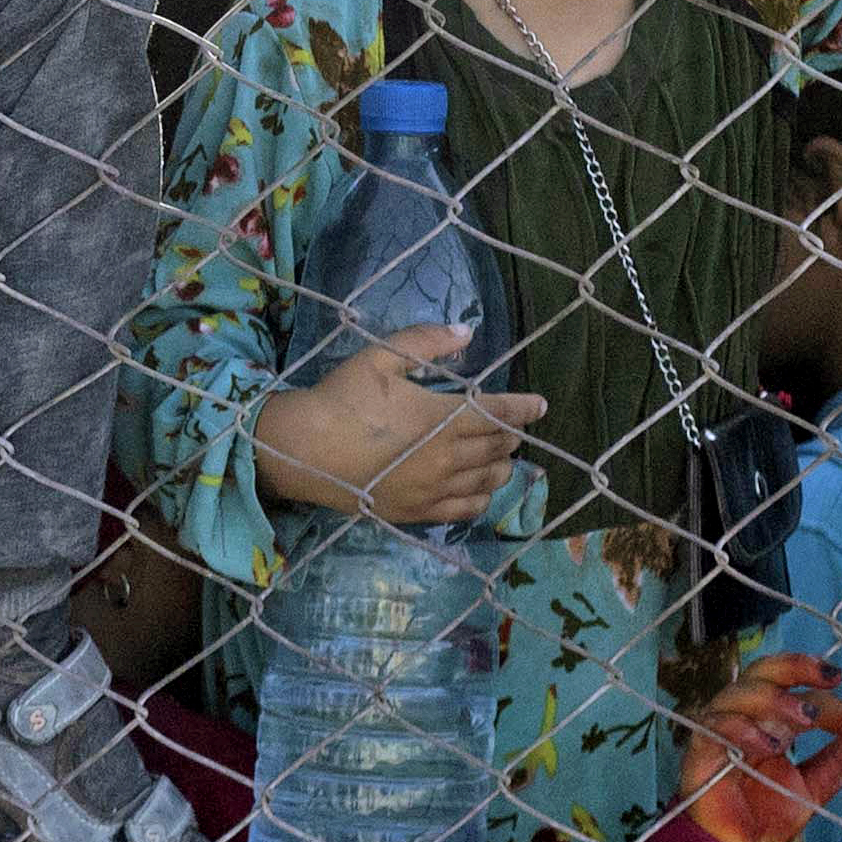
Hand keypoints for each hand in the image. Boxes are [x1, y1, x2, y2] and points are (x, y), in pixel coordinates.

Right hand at [251, 327, 547, 524]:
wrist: (302, 450)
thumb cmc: (340, 399)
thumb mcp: (378, 358)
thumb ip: (424, 341)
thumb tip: (467, 331)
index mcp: (442, 417)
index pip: (499, 413)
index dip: (524, 408)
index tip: (539, 404)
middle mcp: (448, 456)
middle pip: (498, 446)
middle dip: (510, 434)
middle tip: (509, 428)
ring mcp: (435, 487)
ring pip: (489, 478)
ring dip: (501, 464)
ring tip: (499, 457)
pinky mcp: (419, 510)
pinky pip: (467, 508)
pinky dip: (482, 496)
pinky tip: (479, 488)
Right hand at [681, 650, 841, 841]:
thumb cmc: (768, 813)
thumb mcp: (816, 785)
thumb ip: (841, 760)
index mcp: (770, 721)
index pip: (798, 692)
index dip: (830, 701)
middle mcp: (744, 718)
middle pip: (762, 672)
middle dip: (795, 667)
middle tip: (829, 679)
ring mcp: (720, 732)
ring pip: (738, 693)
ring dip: (774, 699)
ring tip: (805, 719)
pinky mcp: (701, 754)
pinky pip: (714, 727)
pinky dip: (742, 728)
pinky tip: (769, 745)